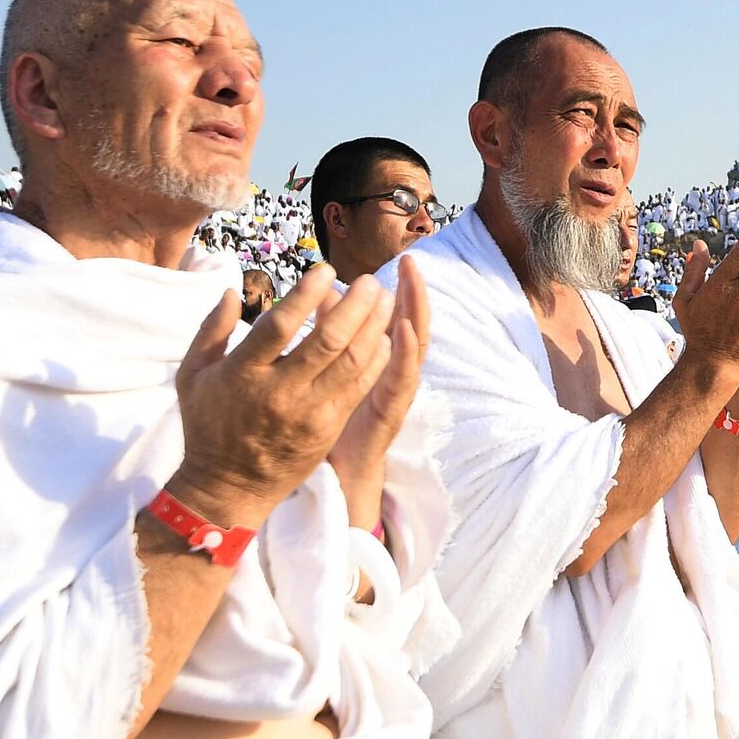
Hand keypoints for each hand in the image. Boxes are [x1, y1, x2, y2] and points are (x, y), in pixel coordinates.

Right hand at [169, 266, 394, 529]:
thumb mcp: (191, 376)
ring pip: (350, 363)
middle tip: (369, 281)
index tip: (325, 271)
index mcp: (243, 373)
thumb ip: (209, 330)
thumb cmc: (208, 426)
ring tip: (384, 300)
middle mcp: (279, 392)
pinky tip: (383, 338)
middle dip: (355, 306)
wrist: (228, 488)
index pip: (279, 326)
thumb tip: (229, 290)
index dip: (306, 295)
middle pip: (327, 341)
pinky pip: (358, 388)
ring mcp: (307, 413)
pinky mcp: (327, 429)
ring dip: (373, 327)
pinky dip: (374, 360)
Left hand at [329, 255, 431, 524]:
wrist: (338, 477)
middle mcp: (392, 375)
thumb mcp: (326, 372)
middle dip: (412, 294)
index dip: (400, 290)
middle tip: (412, 262)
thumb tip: (324, 295)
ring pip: (412, 349)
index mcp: (378, 363)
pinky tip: (400, 329)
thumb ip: (326, 334)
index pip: (395, 319)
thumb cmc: (327, 424)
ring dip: (414, 315)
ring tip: (414, 283)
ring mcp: (394, 394)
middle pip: (409, 326)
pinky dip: (403, 353)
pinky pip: (400, 381)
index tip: (402, 261)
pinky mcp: (389, 414)